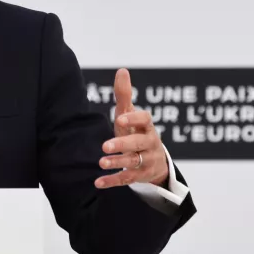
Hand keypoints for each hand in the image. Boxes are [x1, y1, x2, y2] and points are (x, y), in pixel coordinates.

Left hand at [95, 68, 168, 188]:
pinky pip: (127, 179)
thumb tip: (122, 70)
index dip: (133, 119)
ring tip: (101, 162)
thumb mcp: (130, 115)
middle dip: (123, 144)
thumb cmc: (137, 132)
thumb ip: (124, 95)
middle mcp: (149, 144)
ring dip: (118, 163)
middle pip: (138, 144)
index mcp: (147, 127)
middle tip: (105, 146)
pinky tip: (98, 182)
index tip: (119, 118)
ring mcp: (147, 161)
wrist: (155, 161)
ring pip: (134, 162)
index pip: (145, 120)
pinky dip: (113, 181)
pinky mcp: (141, 176)